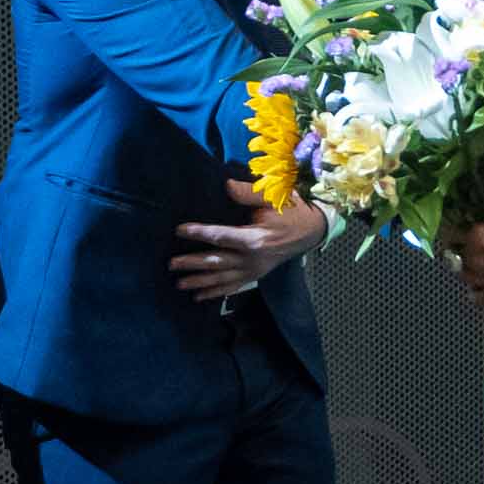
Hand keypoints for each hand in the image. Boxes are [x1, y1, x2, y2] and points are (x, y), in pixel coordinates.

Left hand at [172, 180, 325, 299]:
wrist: (311, 231)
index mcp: (255, 239)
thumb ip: (249, 193)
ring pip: (222, 278)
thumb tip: (227, 186)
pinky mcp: (256, 276)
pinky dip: (216, 293)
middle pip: (217, 262)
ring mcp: (254, 270)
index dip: (199, 233)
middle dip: (193, 264)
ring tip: (179, 284)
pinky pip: (233, 287)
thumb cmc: (291, 211)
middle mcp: (253, 259)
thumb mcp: (273, 198)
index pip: (221, 236)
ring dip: (200, 282)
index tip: (180, 230)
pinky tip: (199, 297)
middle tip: (172, 264)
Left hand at [451, 221, 483, 308]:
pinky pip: (478, 297)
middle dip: (466, 252)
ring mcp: (481, 277)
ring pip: (465, 275)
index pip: (454, 233)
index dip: (454, 232)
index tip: (455, 231)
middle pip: (460, 255)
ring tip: (478, 268)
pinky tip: (481, 289)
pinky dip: (478, 293)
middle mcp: (473, 256)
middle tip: (477, 249)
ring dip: (470, 271)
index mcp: (477, 235)